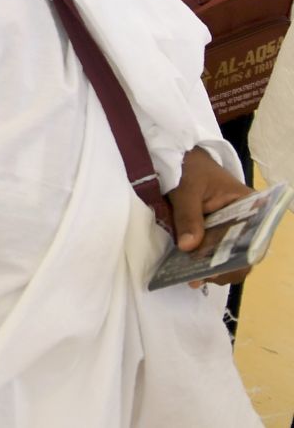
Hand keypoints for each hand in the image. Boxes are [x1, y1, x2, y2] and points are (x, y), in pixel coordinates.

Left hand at [169, 146, 255, 286]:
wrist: (176, 152)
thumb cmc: (189, 165)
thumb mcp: (186, 188)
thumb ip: (188, 216)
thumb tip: (188, 247)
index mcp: (250, 206)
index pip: (254, 240)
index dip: (240, 259)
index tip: (219, 269)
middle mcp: (244, 220)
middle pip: (240, 253)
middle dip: (221, 268)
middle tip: (197, 278)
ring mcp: (227, 226)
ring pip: (224, 254)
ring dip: (207, 267)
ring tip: (188, 277)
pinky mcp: (210, 229)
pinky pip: (208, 248)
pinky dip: (197, 259)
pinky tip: (182, 268)